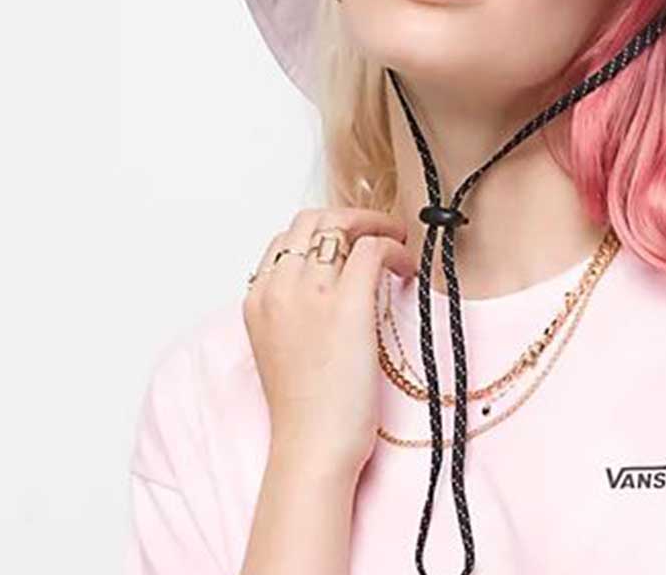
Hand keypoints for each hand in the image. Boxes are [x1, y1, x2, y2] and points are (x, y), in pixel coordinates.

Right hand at [243, 207, 418, 475]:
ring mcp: (309, 293)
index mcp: (259, 299)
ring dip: (375, 227)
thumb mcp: (282, 347)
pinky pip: (372, 249)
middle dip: (351, 218)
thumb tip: (330, 284)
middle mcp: (278, 288)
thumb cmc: (305, 409)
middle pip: (312, 220)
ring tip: (396, 244)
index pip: (288, 237)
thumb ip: (294, 310)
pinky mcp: (345, 304)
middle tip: (379, 232)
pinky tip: (406, 268)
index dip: (327, 231)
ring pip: (341, 224)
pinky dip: (394, 249)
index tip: (352, 241)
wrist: (311, 448)